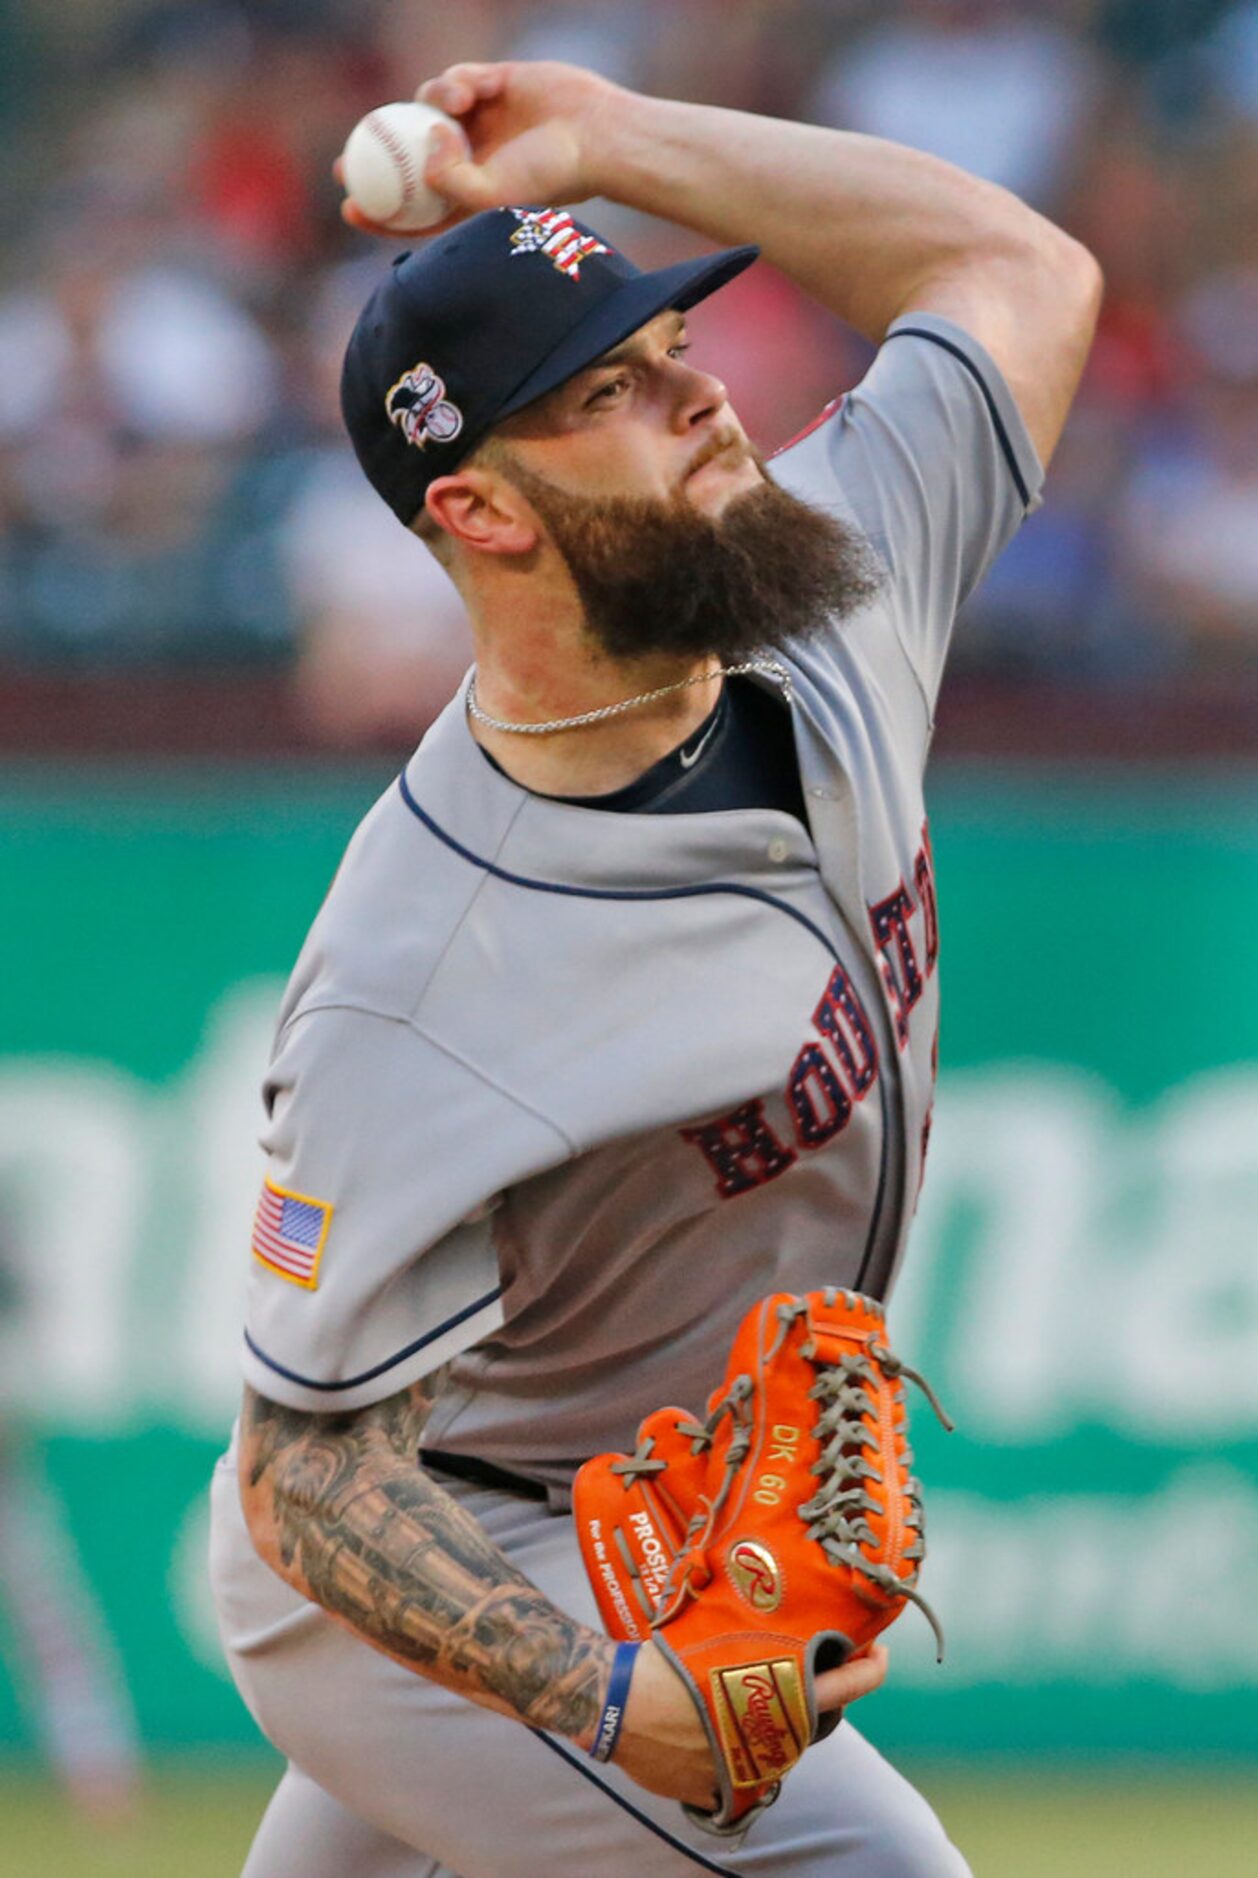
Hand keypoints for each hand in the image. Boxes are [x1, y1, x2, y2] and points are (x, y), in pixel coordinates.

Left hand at [339, 61, 622, 238]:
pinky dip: (454, 82)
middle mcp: (470, 158)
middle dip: (373, 160)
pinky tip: (468, 92)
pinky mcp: (491, 84)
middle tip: (344, 161)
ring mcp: (479, 121)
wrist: (595, 135)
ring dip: (429, 104)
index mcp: (471, 195)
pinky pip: (455, 78)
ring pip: (428, 110)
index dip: (380, 212)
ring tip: (453, 108)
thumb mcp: (495, 195)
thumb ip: (450, 182)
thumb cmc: (551, 174)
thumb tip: (422, 145)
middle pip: (407, 159)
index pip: (415, 209)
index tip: (349, 208)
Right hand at [611, 1639, 888, 1810]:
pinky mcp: (717, 1791)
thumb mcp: (717, 1634)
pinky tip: (708, 1726)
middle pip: (813, 1719)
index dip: (871, 1669)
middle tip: (813, 1664)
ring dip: (771, 1720)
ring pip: (777, 1746)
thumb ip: (754, 1637)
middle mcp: (775, 1740)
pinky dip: (732, 1751)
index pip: (849, 1687)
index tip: (879, 1652)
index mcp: (781, 1697)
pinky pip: (737, 1772)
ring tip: (748, 1690)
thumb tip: (773, 1608)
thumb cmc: (666, 1662)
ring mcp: (749, 1771)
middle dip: (818, 1692)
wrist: (617, 1705)